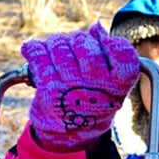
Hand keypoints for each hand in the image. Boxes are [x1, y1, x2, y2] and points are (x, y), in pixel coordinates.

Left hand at [21, 21, 138, 151]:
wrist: (69, 132)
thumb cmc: (93, 98)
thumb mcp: (110, 83)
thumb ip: (110, 54)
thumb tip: (97, 26)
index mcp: (118, 86)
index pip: (124, 55)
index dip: (114, 43)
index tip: (107, 42)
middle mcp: (97, 88)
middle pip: (84, 43)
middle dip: (77, 41)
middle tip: (75, 50)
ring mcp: (71, 88)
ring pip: (59, 44)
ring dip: (56, 45)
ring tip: (58, 57)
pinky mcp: (49, 89)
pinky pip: (37, 52)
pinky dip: (34, 48)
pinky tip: (36, 52)